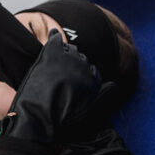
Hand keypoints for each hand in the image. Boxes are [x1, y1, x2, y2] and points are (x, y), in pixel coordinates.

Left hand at [1, 29, 99, 143]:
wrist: (39, 119)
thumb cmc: (62, 120)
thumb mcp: (90, 111)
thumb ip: (104, 95)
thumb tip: (115, 84)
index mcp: (94, 80)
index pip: (92, 70)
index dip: (82, 75)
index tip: (73, 80)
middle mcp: (84, 67)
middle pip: (81, 58)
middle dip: (73, 64)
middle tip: (61, 74)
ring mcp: (68, 59)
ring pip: (69, 49)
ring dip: (64, 54)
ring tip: (56, 62)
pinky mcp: (51, 55)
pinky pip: (55, 40)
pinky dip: (55, 37)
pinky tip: (53, 35)